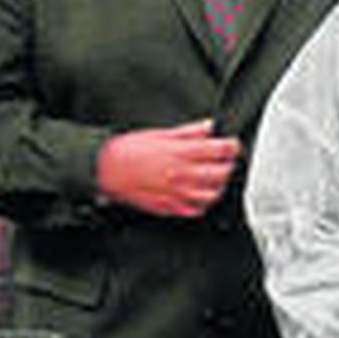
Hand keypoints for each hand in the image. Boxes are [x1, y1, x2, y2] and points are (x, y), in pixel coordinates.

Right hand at [96, 119, 241, 217]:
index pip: (220, 150)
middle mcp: (182, 175)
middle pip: (222, 173)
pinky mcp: (170, 207)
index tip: (233, 144)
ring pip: (213, 194)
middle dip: (229, 166)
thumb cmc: (128, 151)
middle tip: (226, 160)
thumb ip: (189, 132)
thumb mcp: (161, 134)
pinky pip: (196, 210)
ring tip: (215, 178)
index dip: (232, 146)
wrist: (105, 170)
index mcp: (181, 153)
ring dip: (219, 185)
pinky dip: (203, 203)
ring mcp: (177, 194)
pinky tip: (200, 194)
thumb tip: (209, 127)